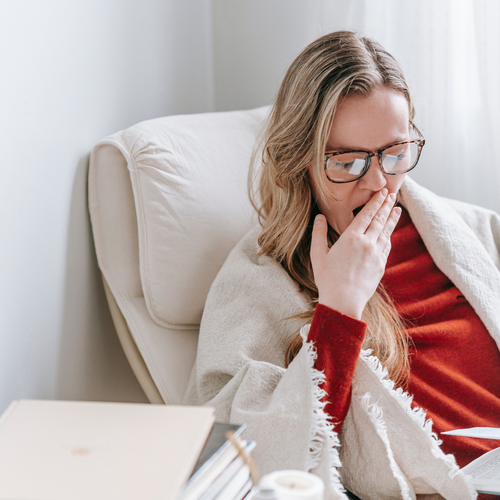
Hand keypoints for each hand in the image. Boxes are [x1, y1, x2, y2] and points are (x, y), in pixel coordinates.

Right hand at [310, 189, 401, 319]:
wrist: (343, 301)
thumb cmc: (327, 279)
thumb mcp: (318, 255)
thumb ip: (318, 233)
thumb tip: (319, 216)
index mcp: (350, 238)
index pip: (366, 214)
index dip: (375, 202)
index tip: (382, 192)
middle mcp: (366, 243)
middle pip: (379, 220)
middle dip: (386, 205)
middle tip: (392, 194)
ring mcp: (376, 254)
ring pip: (386, 232)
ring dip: (392, 219)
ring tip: (397, 209)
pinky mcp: (381, 266)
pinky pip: (387, 246)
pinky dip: (389, 236)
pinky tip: (389, 232)